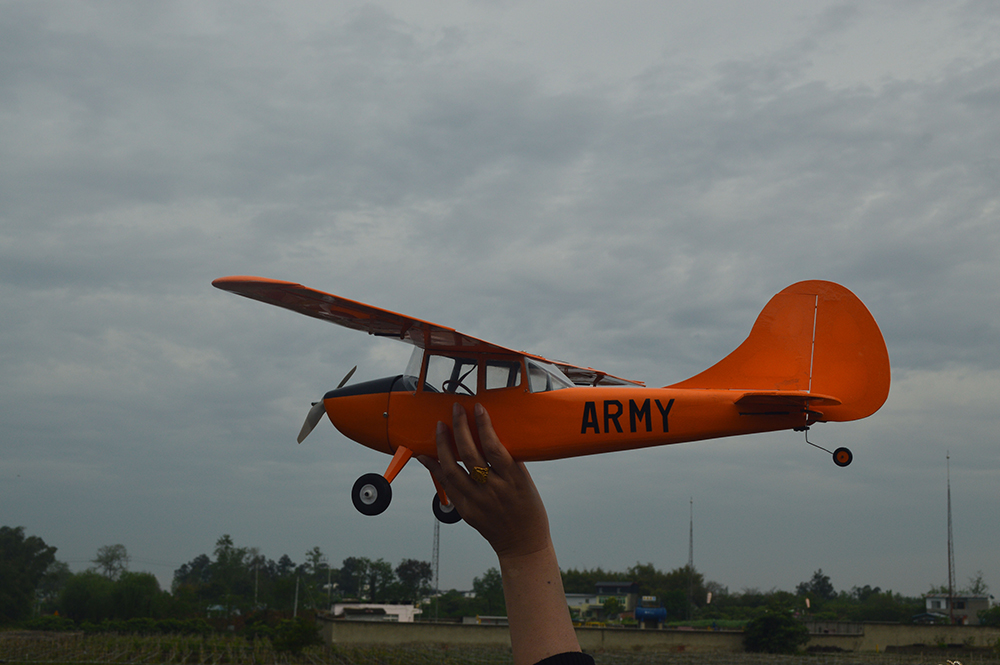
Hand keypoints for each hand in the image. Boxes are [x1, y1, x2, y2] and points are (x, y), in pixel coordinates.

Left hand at [418, 402, 551, 558]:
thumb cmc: (529, 509)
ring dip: (442, 446)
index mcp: (514, 480)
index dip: (484, 426)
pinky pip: (446, 486)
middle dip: (459, 428)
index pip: (495, 448)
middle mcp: (494, 490)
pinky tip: (427, 455)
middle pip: (470, 455)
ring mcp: (478, 502)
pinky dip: (435, 468)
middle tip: (455, 410)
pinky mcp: (466, 511)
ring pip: (453, 470)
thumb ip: (509, 462)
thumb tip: (489, 436)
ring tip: (439, 428)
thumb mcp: (526, 482)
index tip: (477, 408)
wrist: (524, 544)